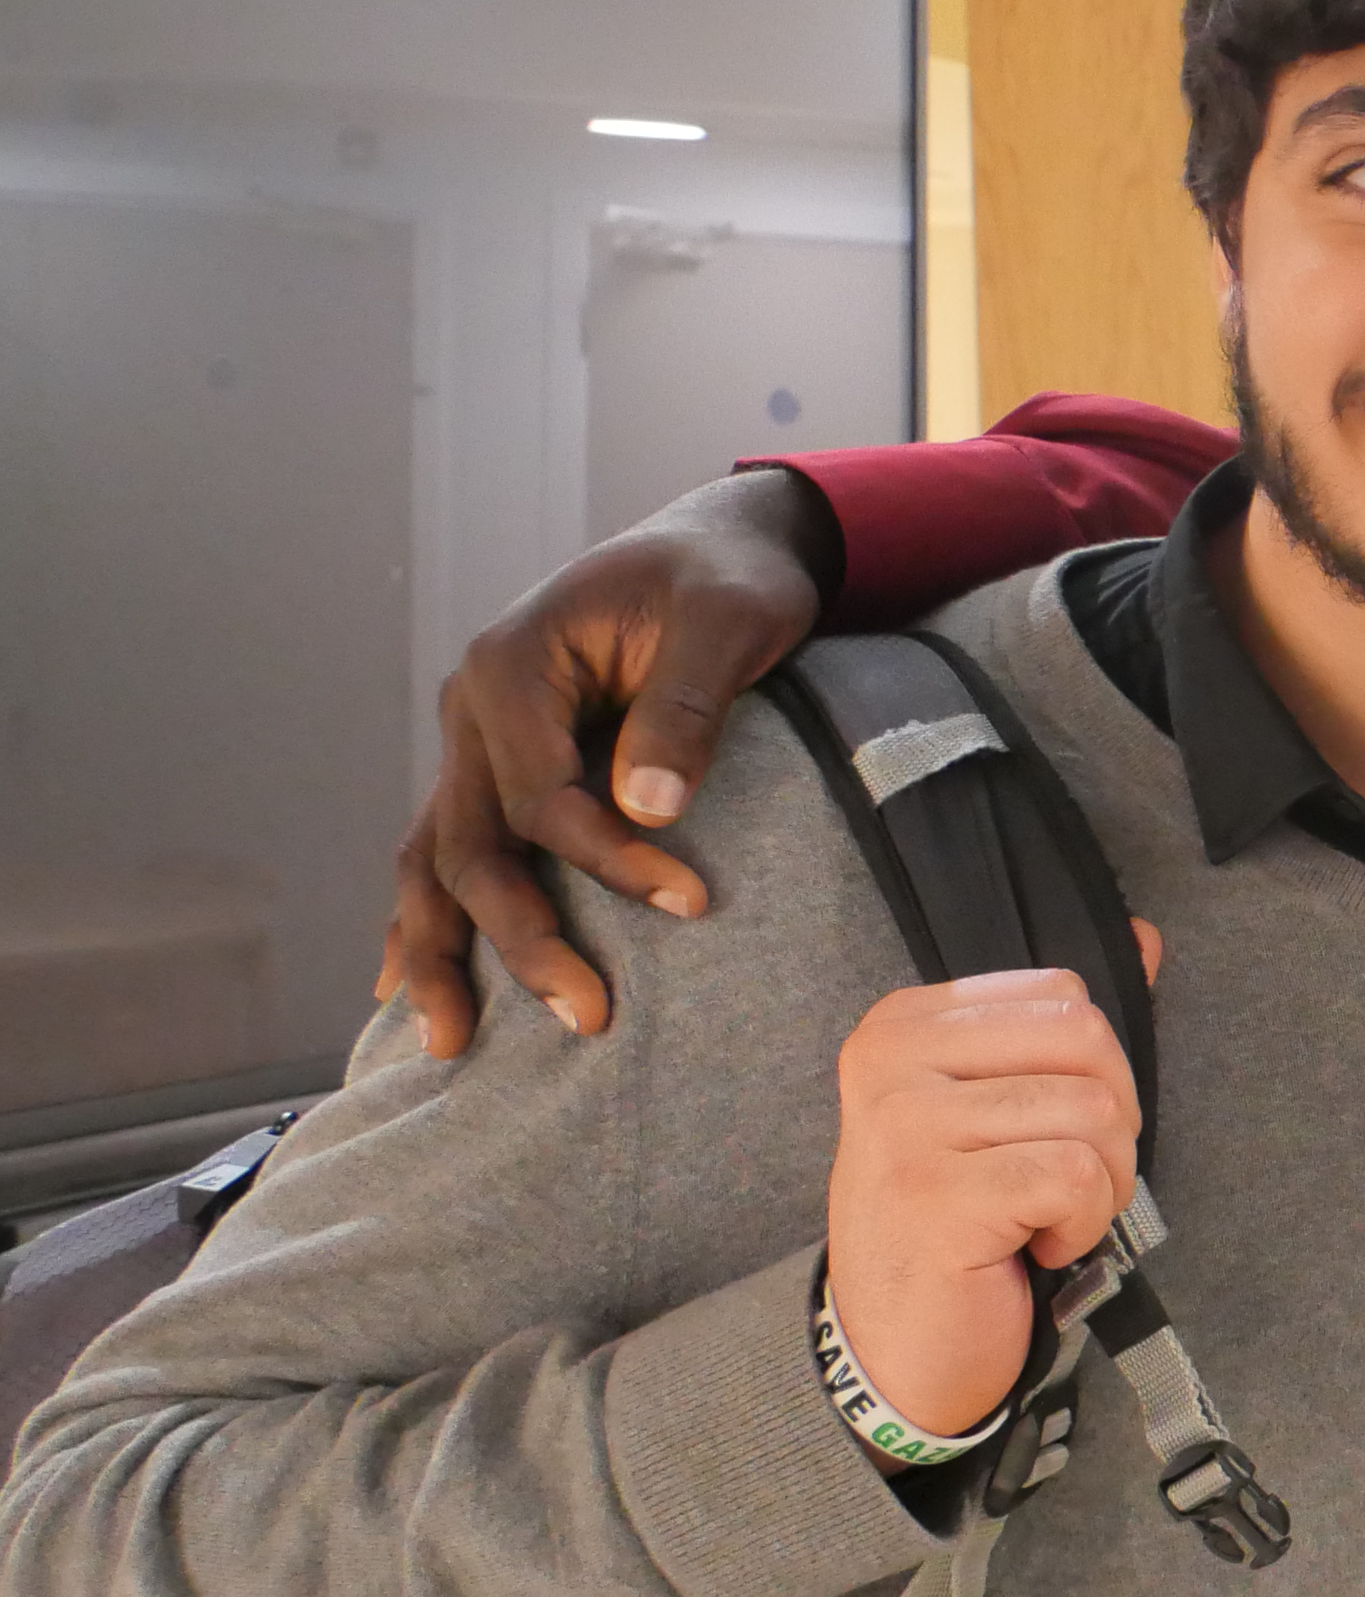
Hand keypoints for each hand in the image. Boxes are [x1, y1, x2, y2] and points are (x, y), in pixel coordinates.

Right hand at [379, 470, 835, 1056]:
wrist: (717, 551)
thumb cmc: (727, 580)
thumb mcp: (728, 622)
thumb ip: (685, 706)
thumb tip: (646, 805)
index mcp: (511, 665)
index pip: (539, 795)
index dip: (607, 860)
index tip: (690, 902)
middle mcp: (472, 711)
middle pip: (471, 844)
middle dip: (521, 938)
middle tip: (588, 1017)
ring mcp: (475, 745)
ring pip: (434, 860)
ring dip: (442, 950)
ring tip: (451, 1046)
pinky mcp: (500, 772)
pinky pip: (447, 853)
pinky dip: (426, 919)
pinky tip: (404, 987)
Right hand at [825, 951, 1152, 1441]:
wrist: (896, 1349)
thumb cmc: (958, 1226)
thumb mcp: (1001, 1111)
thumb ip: (1065, 1026)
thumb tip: (1149, 937)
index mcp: (904, 1026)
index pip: (1063, 997)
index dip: (1094, 1074)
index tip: (1043, 1133)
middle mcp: (892, 1064)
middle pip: (1088, 1043)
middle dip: (1110, 1126)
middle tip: (1059, 1184)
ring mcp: (906, 1129)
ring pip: (1092, 1114)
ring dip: (1098, 1187)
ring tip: (1040, 1220)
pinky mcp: (940, 1196)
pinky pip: (1077, 1177)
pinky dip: (1081, 1225)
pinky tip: (1029, 1248)